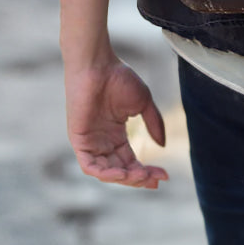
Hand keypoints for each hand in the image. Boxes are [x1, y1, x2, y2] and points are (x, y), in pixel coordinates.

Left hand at [64, 58, 168, 188]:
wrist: (98, 65)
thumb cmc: (118, 78)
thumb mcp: (143, 102)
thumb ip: (153, 123)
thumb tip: (162, 146)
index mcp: (116, 135)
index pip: (131, 161)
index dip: (147, 171)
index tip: (164, 176)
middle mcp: (103, 143)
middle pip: (121, 170)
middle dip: (138, 178)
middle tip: (156, 179)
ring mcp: (90, 143)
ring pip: (106, 172)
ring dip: (124, 178)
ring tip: (141, 176)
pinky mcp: (79, 141)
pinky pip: (90, 165)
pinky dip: (105, 173)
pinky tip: (122, 173)